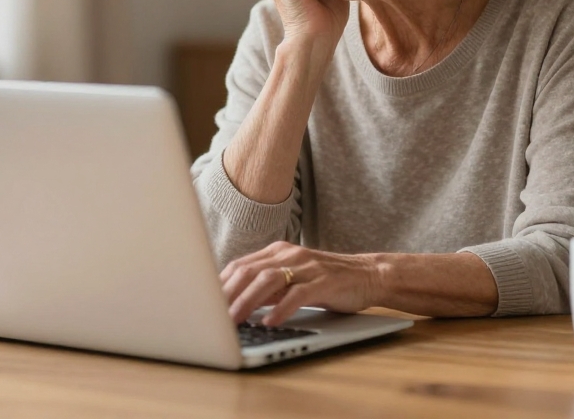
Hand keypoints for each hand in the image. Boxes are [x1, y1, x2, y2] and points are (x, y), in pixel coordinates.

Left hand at [221, 241, 382, 326]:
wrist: (368, 274)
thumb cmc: (327, 281)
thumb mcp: (292, 280)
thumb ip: (267, 287)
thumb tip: (235, 304)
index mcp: (278, 252)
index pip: (240, 265)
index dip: (220, 285)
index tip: (204, 304)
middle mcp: (290, 255)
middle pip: (249, 271)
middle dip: (227, 295)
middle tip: (212, 316)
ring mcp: (307, 266)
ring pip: (269, 280)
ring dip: (248, 301)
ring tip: (234, 320)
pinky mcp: (324, 281)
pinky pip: (298, 294)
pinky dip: (281, 308)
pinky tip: (270, 322)